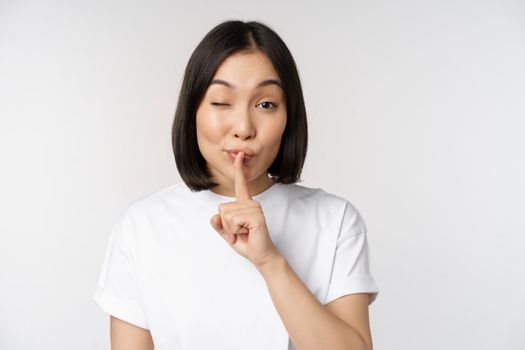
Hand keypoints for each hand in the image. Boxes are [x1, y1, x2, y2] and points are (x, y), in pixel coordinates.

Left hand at [209, 151, 280, 267]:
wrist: (261, 256)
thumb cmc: (247, 243)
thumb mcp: (228, 234)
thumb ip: (219, 225)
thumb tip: (214, 217)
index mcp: (245, 204)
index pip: (240, 184)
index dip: (238, 170)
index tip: (239, 155)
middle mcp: (251, 203)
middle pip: (222, 208)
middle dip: (226, 225)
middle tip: (240, 232)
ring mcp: (255, 208)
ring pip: (227, 215)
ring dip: (231, 229)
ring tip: (244, 233)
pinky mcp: (256, 216)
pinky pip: (234, 220)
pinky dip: (236, 231)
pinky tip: (247, 233)